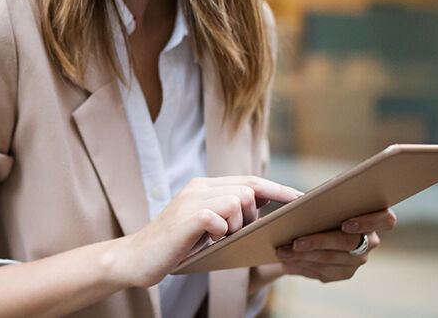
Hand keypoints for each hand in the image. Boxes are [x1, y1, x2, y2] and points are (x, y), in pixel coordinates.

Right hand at [115, 176, 303, 287]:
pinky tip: (207, 241)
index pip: (249, 180)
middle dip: (252, 215)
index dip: (277, 188)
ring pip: (238, 201)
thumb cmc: (174, 246)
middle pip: (248, 189)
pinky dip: (221, 233)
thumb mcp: (204, 225)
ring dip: (236, 226)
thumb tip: (259, 213)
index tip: (300, 198)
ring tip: (218, 239)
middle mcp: (198, 187)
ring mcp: (192, 200)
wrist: (136, 257)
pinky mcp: (187, 217)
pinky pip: (221, 219)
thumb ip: (226, 213)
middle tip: (233, 234)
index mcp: (204, 186)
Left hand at [273, 208, 396, 282]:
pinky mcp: (344, 273)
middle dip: (319, 242)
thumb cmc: (323, 206)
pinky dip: (302, 266)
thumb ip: (324, 199)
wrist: (313, 226)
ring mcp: (358, 260)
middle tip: (295, 242)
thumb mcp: (325, 199)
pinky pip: (323, 272)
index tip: (345, 224)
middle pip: (348, 243)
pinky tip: (286, 261)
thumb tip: (303, 202)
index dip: (368, 222)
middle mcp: (370, 241)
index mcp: (374, 216)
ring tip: (281, 251)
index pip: (386, 219)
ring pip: (331, 260)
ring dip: (303, 256)